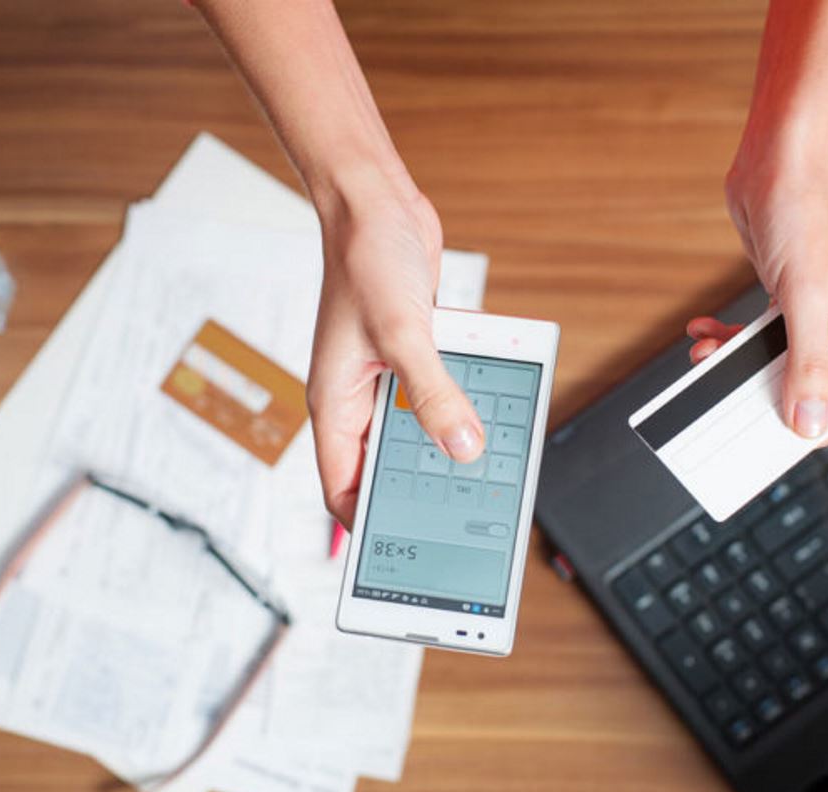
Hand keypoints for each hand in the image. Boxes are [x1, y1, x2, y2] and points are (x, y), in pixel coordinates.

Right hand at [308, 173, 484, 526]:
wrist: (377, 203)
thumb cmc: (364, 260)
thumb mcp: (401, 332)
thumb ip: (432, 393)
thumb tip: (462, 445)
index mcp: (334, 404)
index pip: (342, 487)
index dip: (367, 525)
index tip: (401, 551)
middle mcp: (359, 399)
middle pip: (386, 467)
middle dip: (419, 489)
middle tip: (460, 514)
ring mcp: (388, 380)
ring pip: (418, 432)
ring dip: (448, 441)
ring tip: (485, 463)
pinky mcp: (415, 358)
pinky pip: (440, 396)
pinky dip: (464, 402)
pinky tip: (493, 406)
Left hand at [687, 162, 827, 443]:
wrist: (778, 165)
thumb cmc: (807, 215)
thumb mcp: (804, 299)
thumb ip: (805, 364)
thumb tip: (807, 422)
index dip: (813, 427)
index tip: (768, 435)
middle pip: (810, 391)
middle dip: (763, 394)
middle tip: (724, 402)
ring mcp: (819, 319)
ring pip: (776, 368)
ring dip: (735, 367)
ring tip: (705, 356)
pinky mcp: (787, 306)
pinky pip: (756, 342)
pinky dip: (728, 341)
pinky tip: (703, 330)